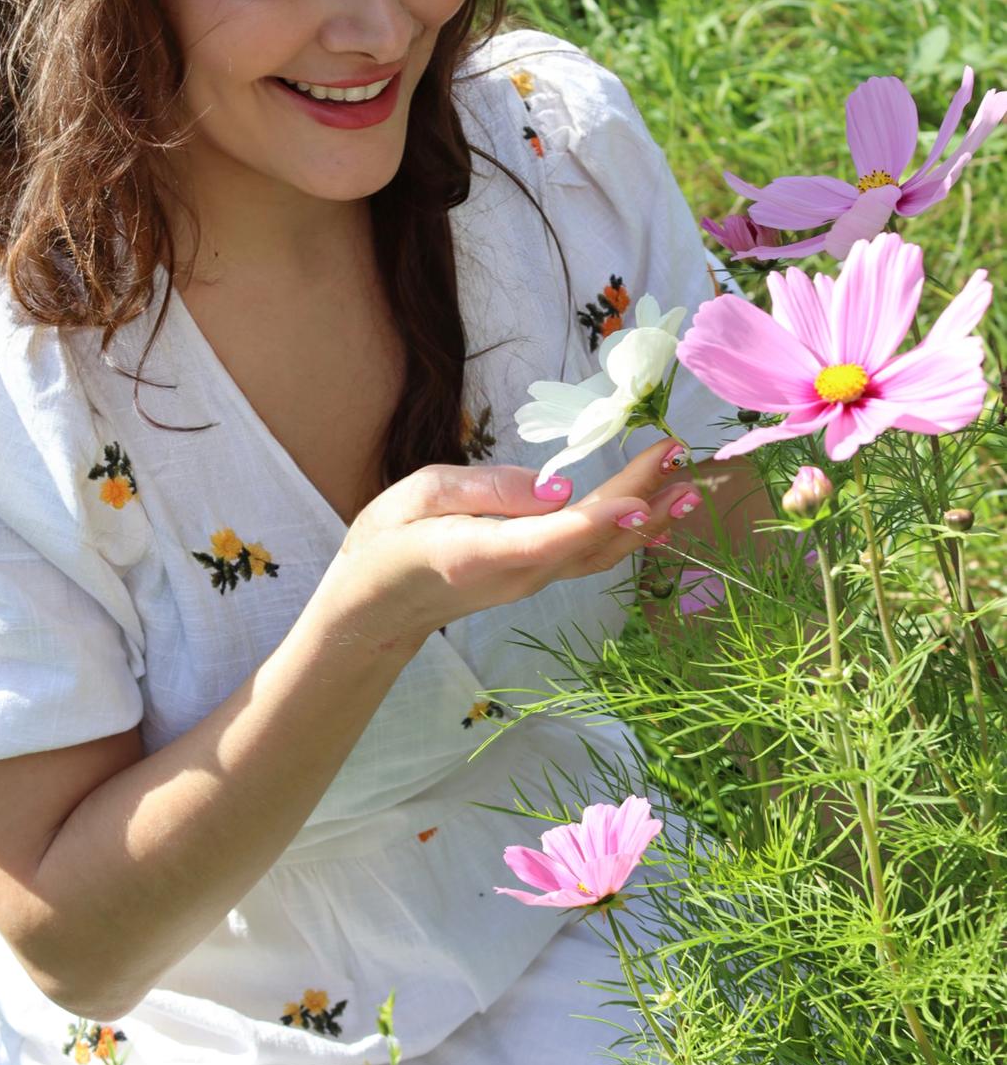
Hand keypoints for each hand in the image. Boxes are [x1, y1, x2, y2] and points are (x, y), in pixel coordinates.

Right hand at [326, 436, 705, 642]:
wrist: (374, 609)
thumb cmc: (386, 544)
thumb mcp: (418, 496)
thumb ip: (485, 490)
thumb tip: (556, 487)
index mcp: (481, 552)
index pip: (552, 537)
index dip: (601, 518)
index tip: (646, 497)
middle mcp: (518, 574)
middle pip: (590, 539)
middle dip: (641, 499)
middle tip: (680, 456)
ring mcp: (531, 582)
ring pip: (600, 554)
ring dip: (648, 520)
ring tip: (689, 488)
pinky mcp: (536, 578)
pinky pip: (590, 558)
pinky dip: (628, 535)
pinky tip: (656, 517)